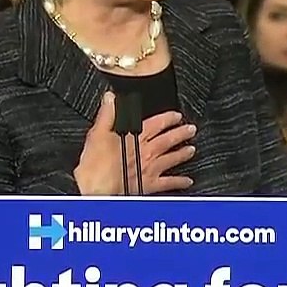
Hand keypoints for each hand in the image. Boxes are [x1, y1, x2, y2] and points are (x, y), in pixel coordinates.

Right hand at [74, 93, 195, 194]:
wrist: (96, 187)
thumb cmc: (95, 164)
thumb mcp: (98, 133)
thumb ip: (107, 114)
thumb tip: (110, 98)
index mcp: (135, 138)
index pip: (156, 124)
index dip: (168, 118)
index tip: (177, 115)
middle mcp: (146, 152)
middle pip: (168, 140)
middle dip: (181, 133)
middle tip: (191, 130)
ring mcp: (149, 168)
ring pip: (171, 158)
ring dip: (182, 153)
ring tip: (191, 150)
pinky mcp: (149, 184)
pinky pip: (168, 183)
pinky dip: (179, 182)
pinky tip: (186, 181)